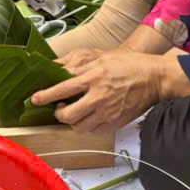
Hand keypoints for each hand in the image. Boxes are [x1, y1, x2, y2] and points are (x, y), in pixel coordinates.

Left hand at [32, 50, 175, 132]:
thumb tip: (59, 71)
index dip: (45, 96)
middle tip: (59, 108)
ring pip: (79, 127)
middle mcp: (99, 96)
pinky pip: (94, 131)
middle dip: (58, 113)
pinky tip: (89, 117)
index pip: (62, 89)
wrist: (155, 78)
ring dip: (72, 121)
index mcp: (93, 77)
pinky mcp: (115, 122)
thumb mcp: (102, 58)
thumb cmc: (129, 65)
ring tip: (75, 112)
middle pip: (67, 115)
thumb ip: (80, 66)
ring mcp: (108, 112)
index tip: (35, 99)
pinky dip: (87, 126)